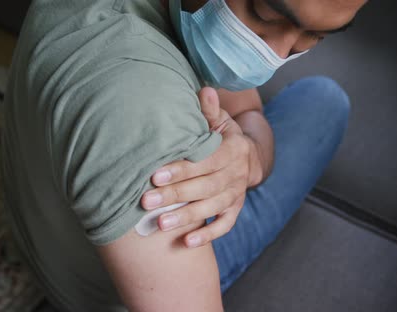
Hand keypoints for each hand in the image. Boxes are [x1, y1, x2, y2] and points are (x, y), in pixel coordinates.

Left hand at [140, 87, 259, 247]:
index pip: (207, 161)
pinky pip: (225, 225)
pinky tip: (187, 242)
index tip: (155, 175)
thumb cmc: (224, 135)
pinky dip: (208, 234)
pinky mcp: (235, 209)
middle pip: (205, 187)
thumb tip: (204, 90)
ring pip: (212, 207)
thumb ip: (209, 110)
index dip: (182, 169)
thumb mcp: (220, 120)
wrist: (250, 156)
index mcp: (233, 149)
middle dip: (175, 195)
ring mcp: (237, 194)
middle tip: (146, 202)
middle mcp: (237, 173)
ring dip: (187, 217)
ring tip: (160, 224)